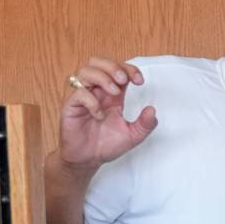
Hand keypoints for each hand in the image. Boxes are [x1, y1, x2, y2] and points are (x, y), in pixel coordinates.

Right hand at [58, 57, 155, 171]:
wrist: (87, 160)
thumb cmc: (106, 145)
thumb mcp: (132, 136)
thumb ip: (145, 124)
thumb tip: (153, 110)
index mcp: (112, 95)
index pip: (118, 70)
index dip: (129, 69)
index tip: (139, 81)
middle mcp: (97, 92)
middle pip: (98, 62)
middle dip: (113, 66)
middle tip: (123, 81)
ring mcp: (83, 97)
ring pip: (85, 72)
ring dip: (102, 78)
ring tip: (113, 93)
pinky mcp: (71, 107)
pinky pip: (79, 94)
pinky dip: (91, 101)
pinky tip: (99, 115)